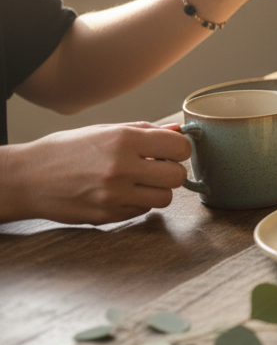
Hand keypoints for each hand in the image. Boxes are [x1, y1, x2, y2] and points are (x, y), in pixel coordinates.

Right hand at [2, 123, 191, 224]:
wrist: (27, 178)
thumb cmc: (67, 150)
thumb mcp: (104, 131)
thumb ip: (145, 131)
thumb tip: (178, 129)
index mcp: (123, 140)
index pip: (179, 147)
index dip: (180, 148)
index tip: (171, 149)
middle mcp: (121, 168)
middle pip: (177, 176)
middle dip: (171, 170)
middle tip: (157, 166)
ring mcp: (114, 195)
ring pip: (164, 198)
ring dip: (158, 189)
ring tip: (139, 180)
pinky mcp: (107, 215)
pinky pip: (143, 210)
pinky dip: (139, 202)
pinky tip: (122, 192)